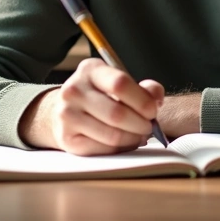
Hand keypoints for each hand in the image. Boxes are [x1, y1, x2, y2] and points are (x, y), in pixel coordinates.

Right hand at [20, 58, 164, 154]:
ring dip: (133, 139)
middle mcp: (74, 90)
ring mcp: (66, 115)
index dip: (142, 100)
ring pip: (112, 135)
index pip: (120, 84)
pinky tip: (125, 143)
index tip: (153, 110)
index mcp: (90, 70)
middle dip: (141, 124)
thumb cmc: (100, 96)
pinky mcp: (66, 139)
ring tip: (140, 136)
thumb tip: (155, 98)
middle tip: (149, 127)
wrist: (64, 110)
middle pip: (117, 113)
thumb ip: (143, 88)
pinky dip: (120, 149)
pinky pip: (103, 149)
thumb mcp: (117, 82)